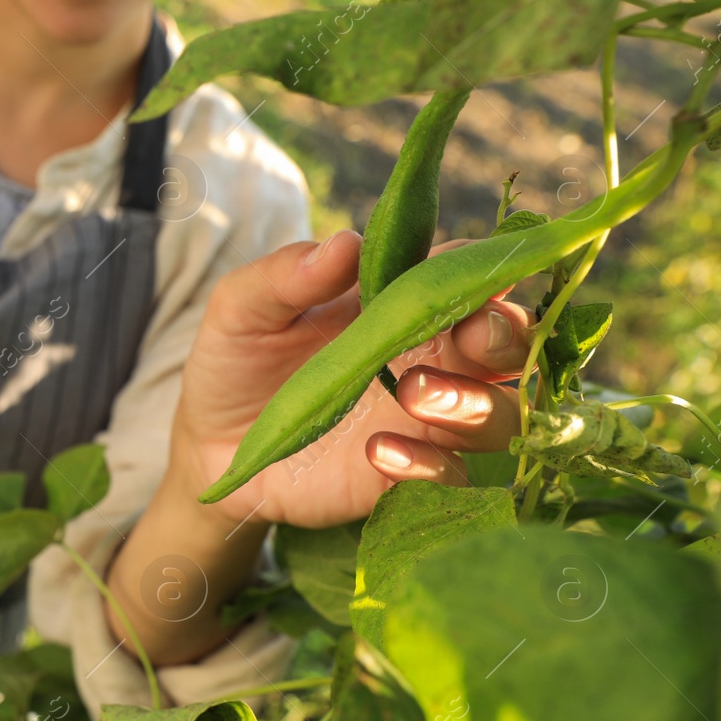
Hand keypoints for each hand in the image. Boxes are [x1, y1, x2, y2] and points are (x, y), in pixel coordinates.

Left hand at [173, 229, 534, 529]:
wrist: (211, 444)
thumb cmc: (237, 360)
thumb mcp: (241, 310)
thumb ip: (284, 276)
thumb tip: (344, 243)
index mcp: (401, 304)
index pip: (468, 276)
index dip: (486, 270)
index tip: (478, 273)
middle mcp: (431, 358)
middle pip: (510, 345)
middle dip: (506, 336)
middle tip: (473, 337)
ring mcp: (426, 421)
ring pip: (500, 415)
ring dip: (473, 403)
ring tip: (413, 394)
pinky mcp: (407, 476)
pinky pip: (452, 477)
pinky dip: (429, 465)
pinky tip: (378, 452)